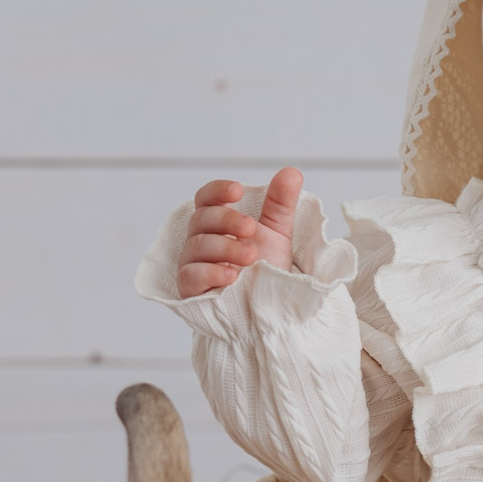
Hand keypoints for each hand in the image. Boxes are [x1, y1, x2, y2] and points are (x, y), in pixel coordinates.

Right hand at [175, 166, 303, 299]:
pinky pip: (190, 275)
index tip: (238, 190)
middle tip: (251, 228)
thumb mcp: (277, 235)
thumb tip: (291, 172)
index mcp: (217, 223)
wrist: (268, 309)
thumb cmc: (265, 270)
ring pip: (198, 246)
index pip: (206, 199)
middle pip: (201, 219)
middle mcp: (201, 240)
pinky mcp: (191, 289)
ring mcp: (193, 263)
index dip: (218, 191)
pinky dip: (210, 273)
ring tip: (251, 257)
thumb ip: (280, 205)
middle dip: (227, 220)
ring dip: (226, 248)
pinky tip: (231, 276)